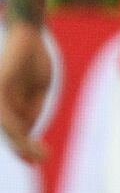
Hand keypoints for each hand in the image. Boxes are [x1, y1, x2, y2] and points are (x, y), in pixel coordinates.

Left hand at [0, 20, 53, 162]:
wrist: (28, 33)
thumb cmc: (32, 59)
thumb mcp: (37, 91)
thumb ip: (30, 111)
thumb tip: (24, 135)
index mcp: (9, 103)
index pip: (14, 130)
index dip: (24, 147)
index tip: (39, 159)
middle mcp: (1, 101)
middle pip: (10, 131)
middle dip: (23, 148)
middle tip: (41, 159)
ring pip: (8, 127)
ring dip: (22, 144)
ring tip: (41, 154)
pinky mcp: (0, 89)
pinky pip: (6, 116)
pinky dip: (17, 130)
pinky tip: (27, 139)